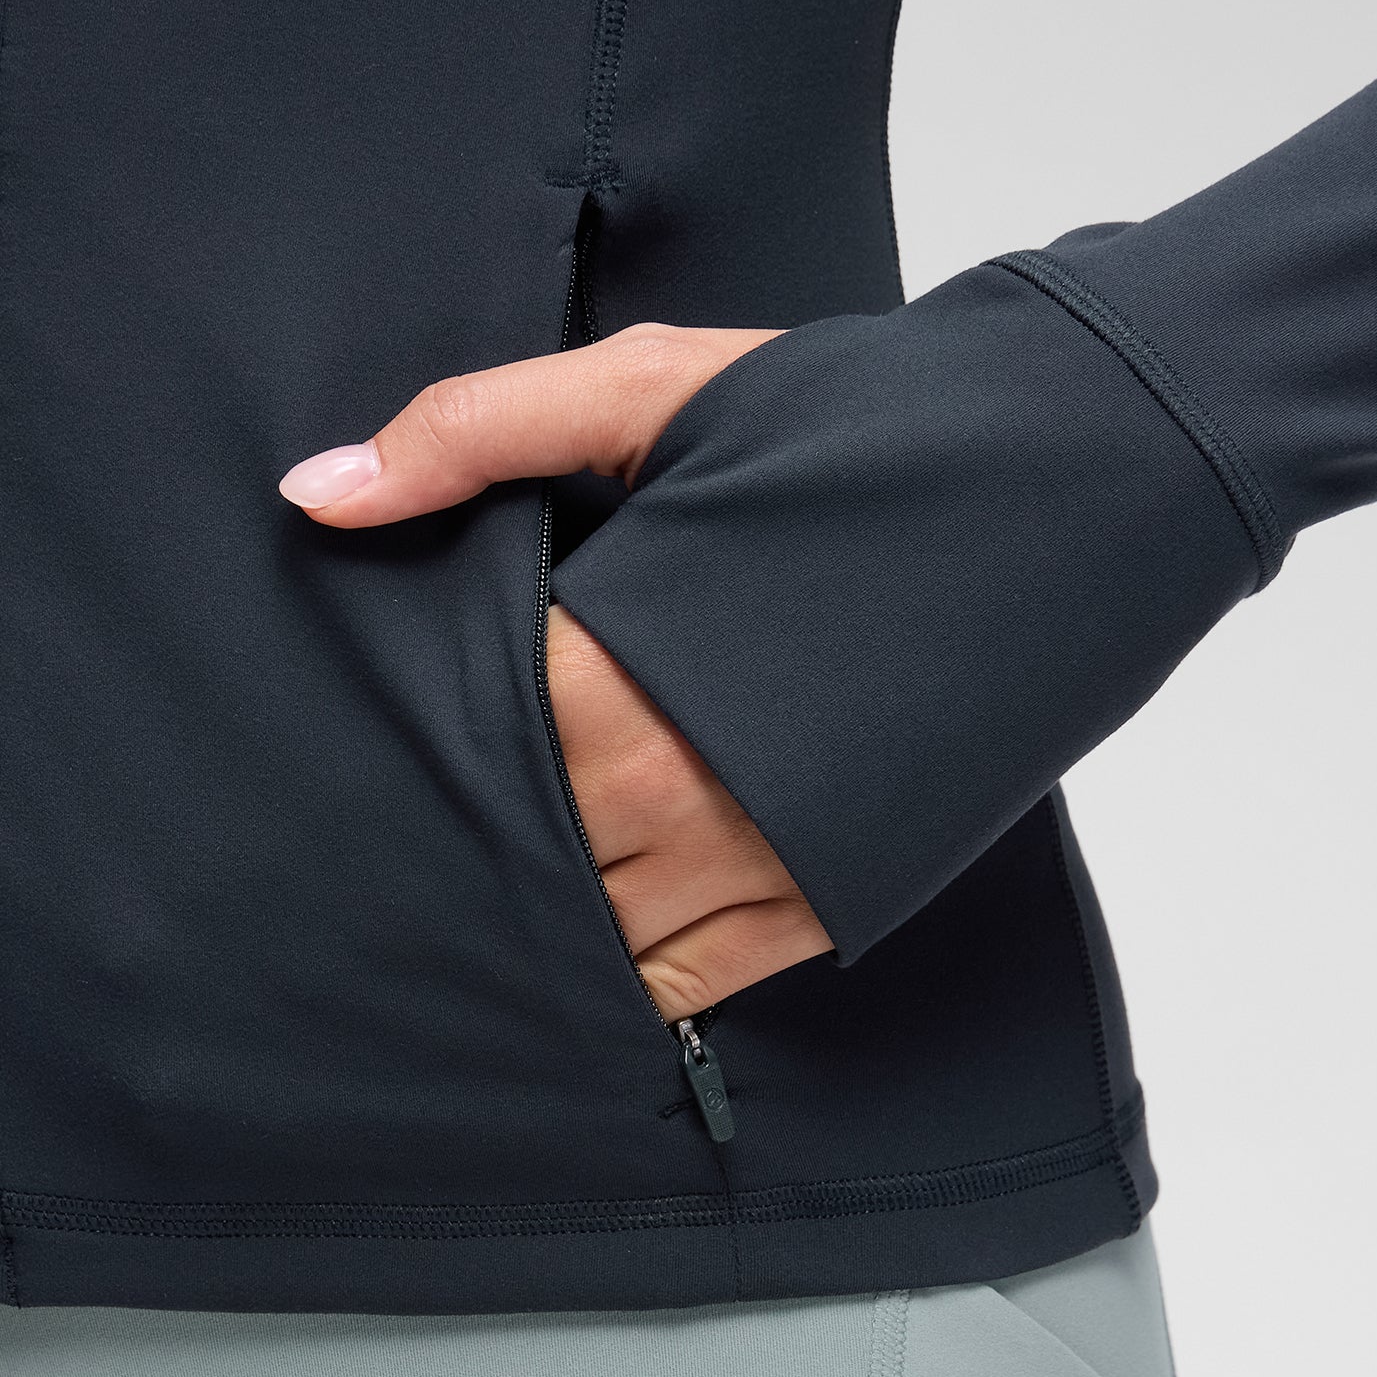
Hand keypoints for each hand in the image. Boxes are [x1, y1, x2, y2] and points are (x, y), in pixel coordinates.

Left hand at [278, 323, 834, 1016]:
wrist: (1061, 482)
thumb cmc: (853, 424)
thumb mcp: (652, 389)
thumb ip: (475, 434)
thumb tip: (315, 495)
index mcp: (621, 677)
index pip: (453, 760)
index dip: (390, 753)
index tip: (342, 741)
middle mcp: (686, 796)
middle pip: (507, 866)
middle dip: (446, 841)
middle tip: (362, 835)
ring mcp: (764, 866)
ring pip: (587, 943)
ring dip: (526, 914)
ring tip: (460, 876)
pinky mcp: (828, 901)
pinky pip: (686, 986)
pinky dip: (620, 971)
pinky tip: (576, 925)